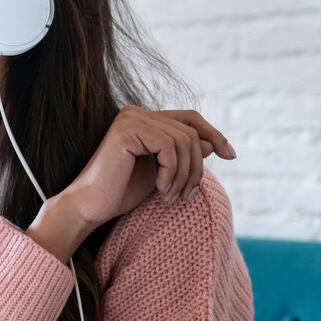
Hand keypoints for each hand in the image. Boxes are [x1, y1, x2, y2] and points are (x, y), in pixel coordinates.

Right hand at [62, 107, 235, 231]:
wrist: (89, 207)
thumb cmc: (120, 193)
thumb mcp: (161, 174)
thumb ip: (182, 157)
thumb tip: (212, 144)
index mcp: (143, 120)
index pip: (190, 119)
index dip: (214, 134)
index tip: (231, 156)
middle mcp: (136, 113)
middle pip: (190, 132)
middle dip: (196, 168)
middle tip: (187, 197)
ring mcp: (131, 118)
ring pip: (184, 140)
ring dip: (185, 175)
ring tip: (172, 198)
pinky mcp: (127, 129)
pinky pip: (169, 146)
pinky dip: (172, 172)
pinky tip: (161, 191)